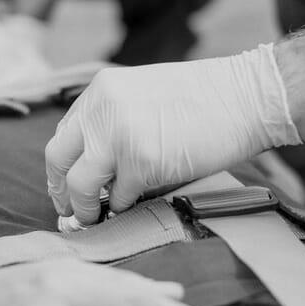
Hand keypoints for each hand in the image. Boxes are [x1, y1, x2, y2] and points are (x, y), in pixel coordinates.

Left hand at [45, 44, 300, 225]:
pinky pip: (121, 198)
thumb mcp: (143, 95)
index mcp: (101, 90)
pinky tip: (139, 204)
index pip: (64, 134)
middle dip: (61, 191)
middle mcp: (102, 109)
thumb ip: (113, 120)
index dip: (63, 166)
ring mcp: (119, 135)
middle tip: (72, 210)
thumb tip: (95, 167)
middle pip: (57, 159)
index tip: (68, 186)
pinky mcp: (141, 162)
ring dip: (88, 207)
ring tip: (101, 216)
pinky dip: (127, 207)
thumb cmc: (205, 100)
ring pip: (80, 185)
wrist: (248, 96)